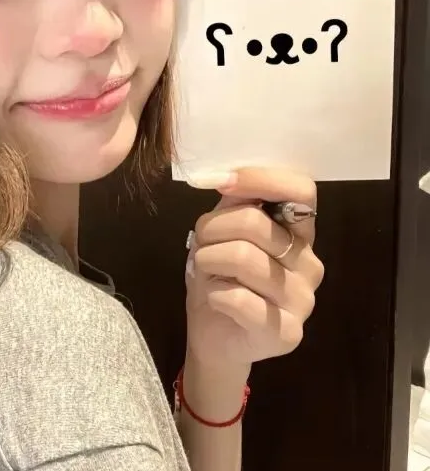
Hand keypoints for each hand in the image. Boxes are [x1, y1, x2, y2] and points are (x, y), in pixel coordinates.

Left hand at [185, 167, 324, 370]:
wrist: (213, 334)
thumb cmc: (220, 275)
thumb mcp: (222, 230)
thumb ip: (233, 200)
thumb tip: (222, 176)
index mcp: (299, 231)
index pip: (301, 190)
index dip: (260, 179)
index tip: (222, 184)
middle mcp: (310, 263)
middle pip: (254, 223)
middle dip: (211, 229)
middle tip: (201, 245)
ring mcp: (303, 300)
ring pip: (242, 257)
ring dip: (207, 260)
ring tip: (206, 272)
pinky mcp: (287, 332)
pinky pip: (238, 298)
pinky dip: (213, 293)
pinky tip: (216, 299)